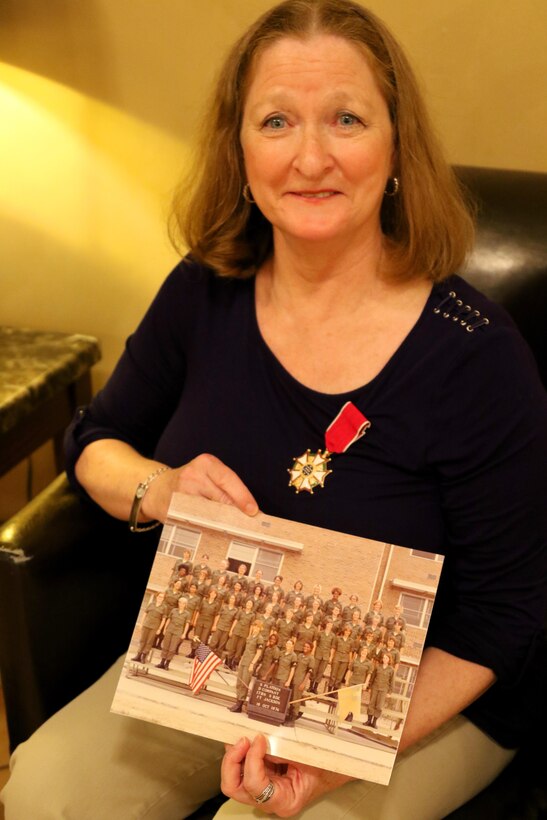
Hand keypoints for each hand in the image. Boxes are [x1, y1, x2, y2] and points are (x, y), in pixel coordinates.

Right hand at [142, 453, 258, 522]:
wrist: (156, 490)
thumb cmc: (190, 484)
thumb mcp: (207, 476)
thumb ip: (226, 489)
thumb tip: (251, 511)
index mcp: (205, 463)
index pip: (228, 479)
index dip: (242, 496)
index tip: (253, 511)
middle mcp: (192, 475)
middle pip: (221, 498)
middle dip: (237, 514)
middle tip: (250, 527)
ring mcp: (182, 493)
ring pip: (210, 513)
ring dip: (224, 524)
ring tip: (235, 532)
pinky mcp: (174, 510)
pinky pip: (197, 522)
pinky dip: (208, 530)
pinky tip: (215, 535)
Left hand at [221, 735, 352, 816]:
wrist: (330, 770)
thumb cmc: (322, 767)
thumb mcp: (306, 758)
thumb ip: (282, 753)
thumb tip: (259, 741)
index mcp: (283, 801)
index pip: (255, 786)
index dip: (252, 760)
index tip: (258, 739)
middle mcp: (268, 802)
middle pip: (234, 788)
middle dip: (232, 761)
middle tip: (242, 739)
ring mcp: (261, 793)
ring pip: (232, 780)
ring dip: (234, 757)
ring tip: (243, 738)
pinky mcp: (260, 780)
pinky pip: (240, 770)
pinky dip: (240, 754)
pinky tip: (247, 741)